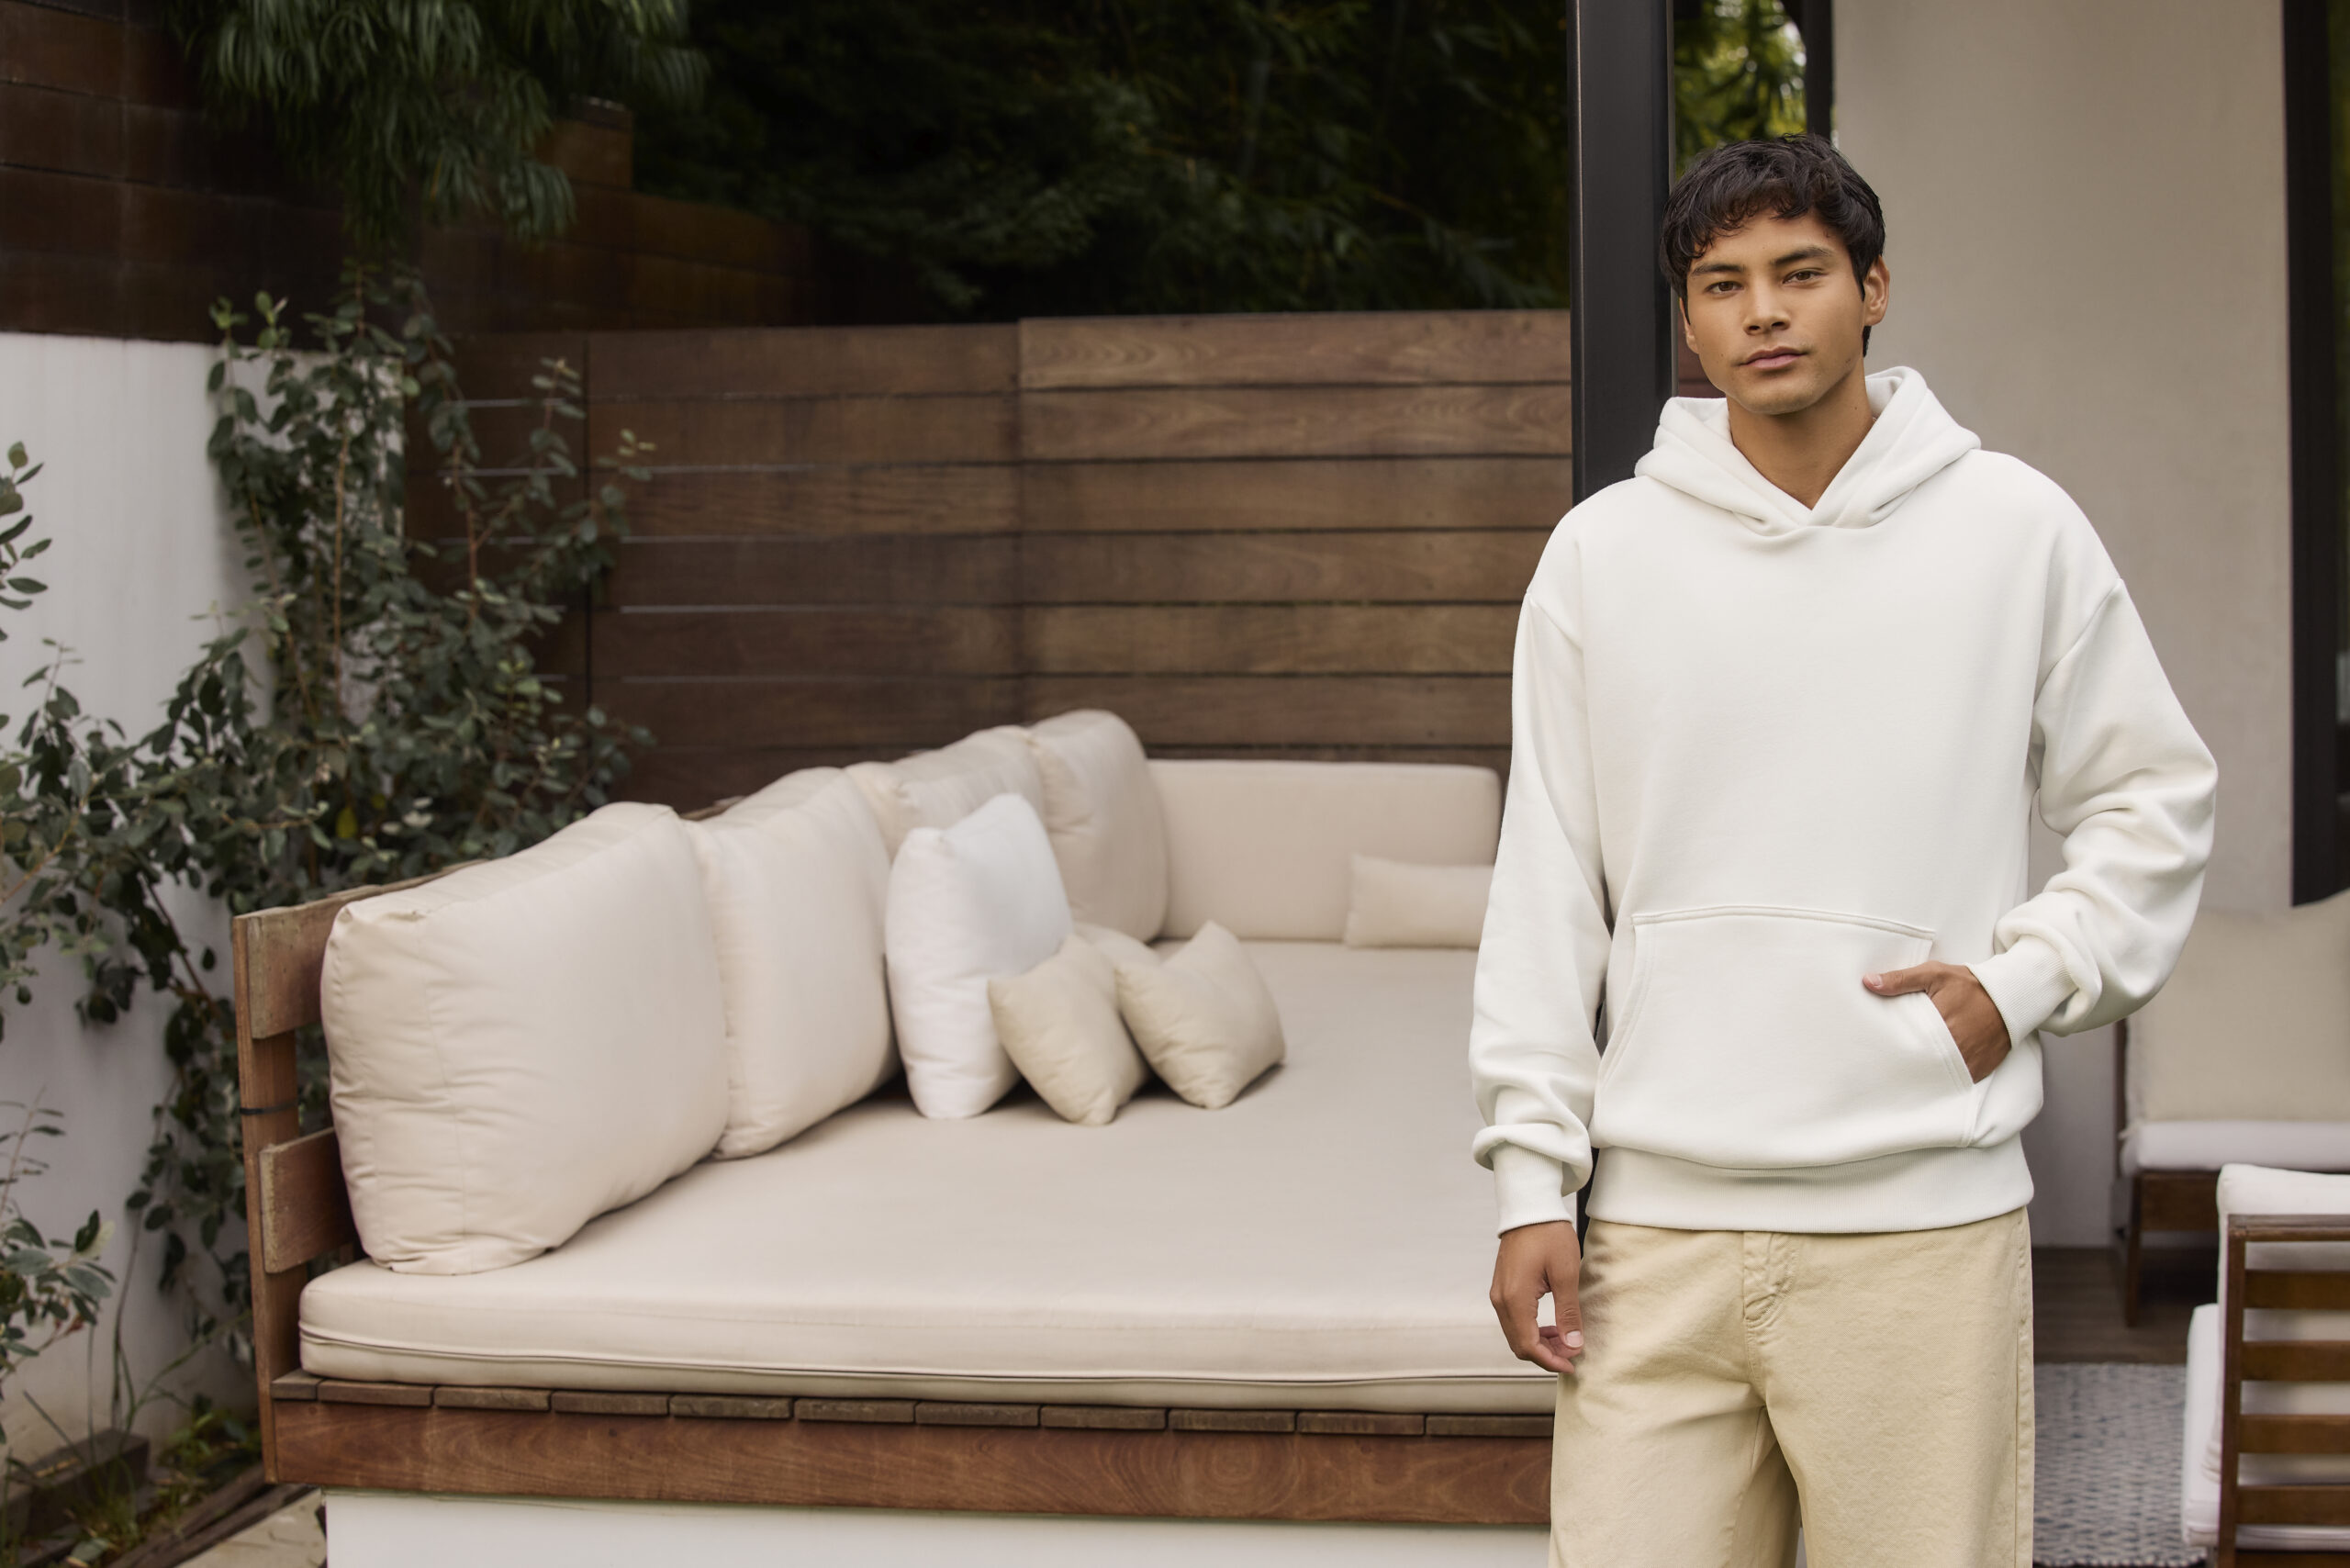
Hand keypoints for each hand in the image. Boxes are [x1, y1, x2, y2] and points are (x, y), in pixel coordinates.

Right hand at [1490, 1220, 1583, 1373]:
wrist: (1529, 1208)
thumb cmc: (1549, 1235)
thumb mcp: (1566, 1274)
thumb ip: (1568, 1312)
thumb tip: (1573, 1344)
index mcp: (1515, 1298)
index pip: (1528, 1345)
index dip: (1551, 1360)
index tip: (1573, 1364)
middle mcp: (1501, 1300)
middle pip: (1519, 1344)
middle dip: (1546, 1355)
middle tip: (1573, 1352)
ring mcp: (1499, 1294)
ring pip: (1516, 1334)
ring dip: (1539, 1343)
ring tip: (1566, 1340)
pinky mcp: (1502, 1289)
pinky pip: (1514, 1320)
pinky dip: (1532, 1330)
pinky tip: (1552, 1326)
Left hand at [1863, 961, 2011, 1081]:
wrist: (2010, 997)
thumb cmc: (1970, 984)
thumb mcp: (1934, 974)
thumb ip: (1901, 979)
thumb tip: (1868, 982)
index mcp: (1939, 1024)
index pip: (1906, 1043)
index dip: (1890, 1047)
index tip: (1875, 1049)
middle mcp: (1954, 1047)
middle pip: (1919, 1063)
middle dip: (1903, 1063)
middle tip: (1883, 1065)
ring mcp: (1967, 1062)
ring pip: (1936, 1076)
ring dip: (1921, 1074)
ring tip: (1902, 1072)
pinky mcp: (1978, 1070)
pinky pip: (1955, 1081)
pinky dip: (1942, 1080)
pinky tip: (1927, 1077)